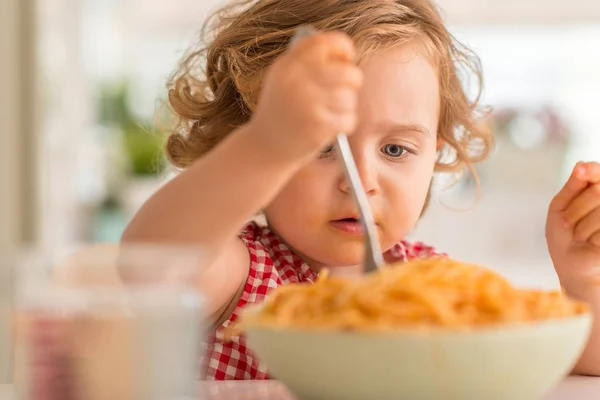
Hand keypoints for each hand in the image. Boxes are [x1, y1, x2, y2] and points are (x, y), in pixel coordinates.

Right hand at [248, 31, 362, 162]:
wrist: (264, 148)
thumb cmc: (281, 112)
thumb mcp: (283, 79)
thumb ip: (308, 62)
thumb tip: (345, 55)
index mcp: (287, 65)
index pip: (324, 43)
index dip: (343, 47)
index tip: (347, 57)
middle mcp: (297, 81)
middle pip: (347, 72)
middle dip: (353, 80)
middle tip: (346, 89)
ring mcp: (308, 103)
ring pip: (349, 97)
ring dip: (345, 107)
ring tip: (328, 114)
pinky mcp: (319, 125)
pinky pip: (349, 119)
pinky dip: (344, 125)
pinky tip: (328, 129)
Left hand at [546, 161, 599, 294]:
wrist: (572, 266)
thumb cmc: (564, 235)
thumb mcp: (560, 207)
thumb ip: (573, 186)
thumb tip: (581, 164)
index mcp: (596, 189)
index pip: (598, 172)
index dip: (592, 171)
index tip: (582, 171)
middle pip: (597, 191)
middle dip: (575, 210)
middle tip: (568, 225)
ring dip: (581, 226)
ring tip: (580, 236)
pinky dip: (592, 237)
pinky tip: (590, 244)